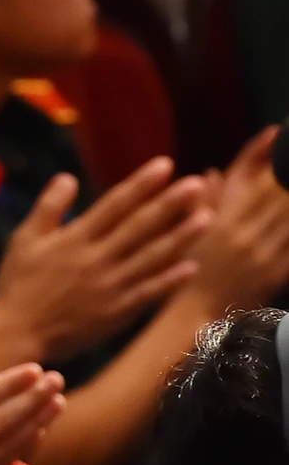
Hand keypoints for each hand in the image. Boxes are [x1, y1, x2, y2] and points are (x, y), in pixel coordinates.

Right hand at [0, 158, 208, 358]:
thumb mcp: (23, 241)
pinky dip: (169, 281)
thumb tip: (68, 177)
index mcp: (74, 240)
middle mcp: (96, 260)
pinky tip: (191, 267)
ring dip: (180, 238)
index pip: (113, 205)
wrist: (17, 333)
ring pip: (151, 258)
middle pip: (139, 227)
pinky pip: (148, 293)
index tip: (165, 165)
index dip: (140, 184)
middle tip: (196, 184)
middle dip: (169, 204)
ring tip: (206, 218)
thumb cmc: (18, 285)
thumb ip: (48, 208)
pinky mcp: (116, 312)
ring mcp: (109, 287)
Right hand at [0, 365, 64, 464]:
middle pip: (2, 419)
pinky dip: (26, 445)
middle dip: (32, 397)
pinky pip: (7, 462)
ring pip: (10, 441)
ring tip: (58, 400)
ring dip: (38, 419)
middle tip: (56, 379)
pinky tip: (42, 430)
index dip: (9, 384)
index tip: (33, 369)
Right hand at [182, 126, 288, 311]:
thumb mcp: (187, 233)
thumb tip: (212, 173)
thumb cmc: (189, 272)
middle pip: (285, 199)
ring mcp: (266, 256)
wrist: (195, 315)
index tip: (288, 149)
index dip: (282, 166)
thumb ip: (202, 201)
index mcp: (224, 224)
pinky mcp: (278, 274)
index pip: (265, 186)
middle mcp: (247, 238)